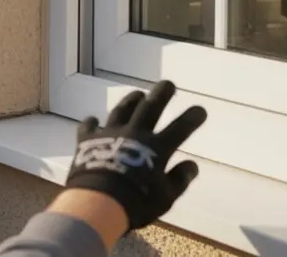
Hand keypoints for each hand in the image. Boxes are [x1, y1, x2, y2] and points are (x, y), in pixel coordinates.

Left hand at [65, 80, 205, 231]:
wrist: (98, 201)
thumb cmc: (137, 203)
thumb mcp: (166, 197)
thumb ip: (179, 179)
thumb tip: (193, 165)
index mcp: (157, 148)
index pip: (179, 129)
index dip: (191, 118)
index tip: (200, 109)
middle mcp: (134, 134)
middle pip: (149, 109)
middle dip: (161, 95)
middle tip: (168, 83)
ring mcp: (108, 134)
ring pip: (121, 111)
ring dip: (130, 101)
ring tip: (137, 94)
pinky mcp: (86, 140)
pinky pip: (89, 127)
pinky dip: (92, 123)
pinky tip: (93, 119)